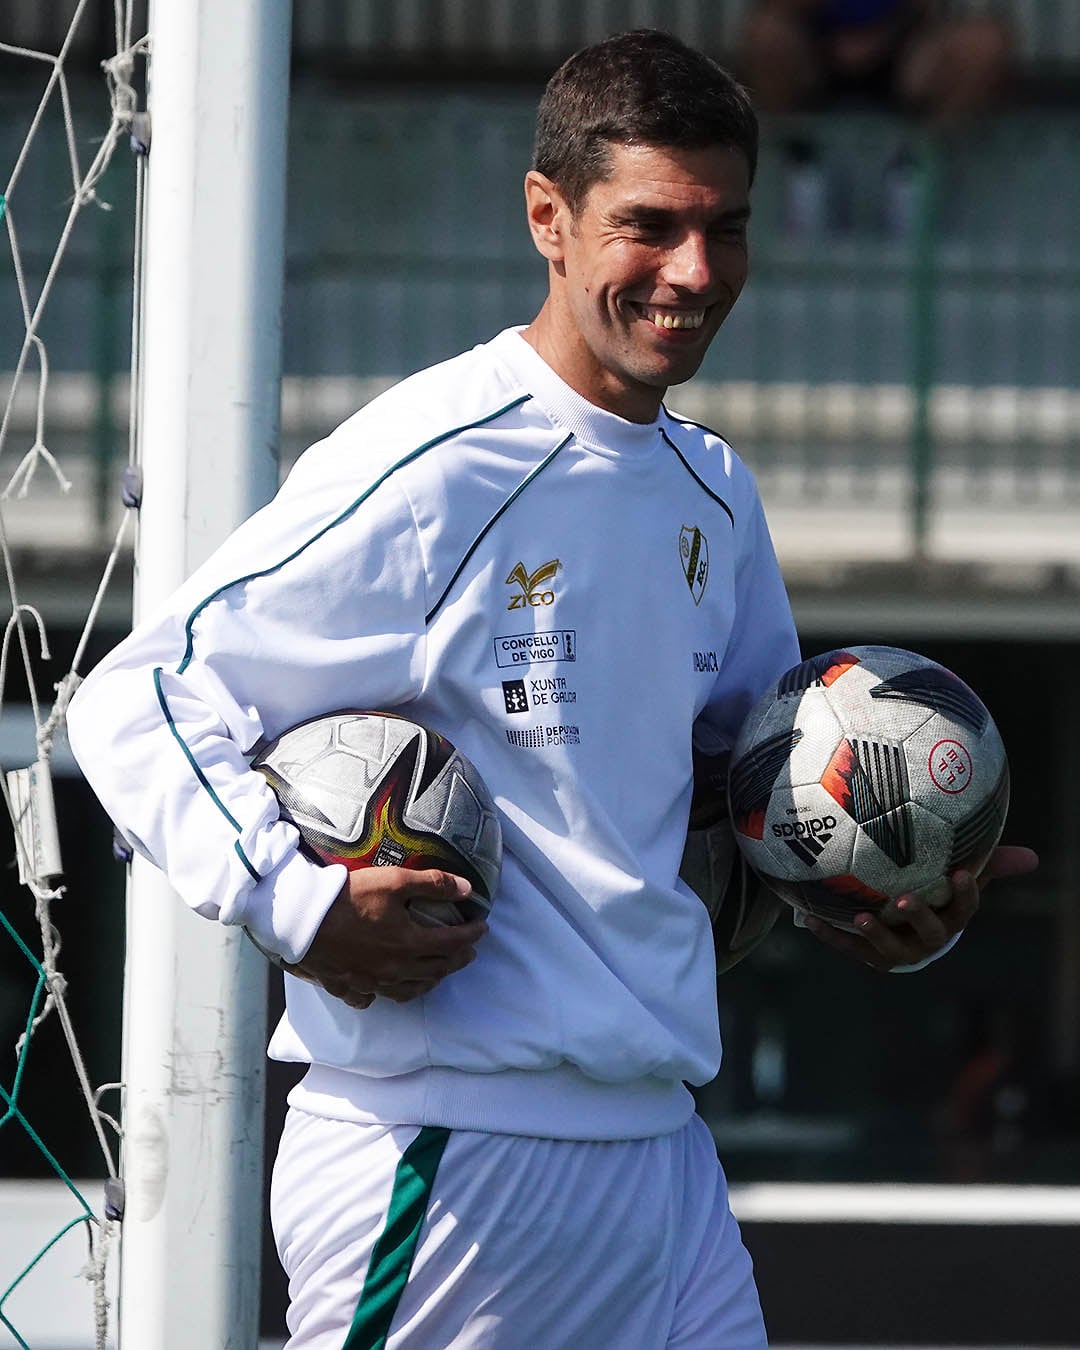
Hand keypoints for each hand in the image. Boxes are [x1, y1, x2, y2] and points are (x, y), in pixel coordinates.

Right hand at [283, 867, 486, 1008]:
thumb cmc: (349, 898)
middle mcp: (395, 969)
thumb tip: (468, 889)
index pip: (451, 943)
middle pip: (436, 970)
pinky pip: (374, 998)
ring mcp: (372, 982)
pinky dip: (387, 994)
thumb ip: (434, 884)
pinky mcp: (349, 986)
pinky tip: (388, 988)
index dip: (471, 935)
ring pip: (410, 989)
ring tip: (438, 972)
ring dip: (430, 980)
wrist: (302, 920)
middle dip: (457, 960)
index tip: (483, 929)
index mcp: (409, 944)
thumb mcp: (395, 882)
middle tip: (468, 952)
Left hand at [802, 844, 1038, 971]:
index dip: (965, 894)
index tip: (959, 872)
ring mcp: (897, 951)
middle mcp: (926, 939)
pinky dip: (831, 934)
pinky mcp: (868, 955)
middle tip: (903, 899)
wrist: (907, 931)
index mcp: (950, 918)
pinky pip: (848, 947)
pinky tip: (811, 920)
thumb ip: (989, 863)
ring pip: (889, 949)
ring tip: (863, 916)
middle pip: (928, 933)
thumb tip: (1032, 856)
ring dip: (875, 933)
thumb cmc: (938, 895)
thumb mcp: (959, 877)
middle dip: (918, 917)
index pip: (964, 909)